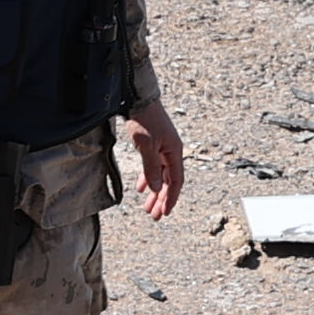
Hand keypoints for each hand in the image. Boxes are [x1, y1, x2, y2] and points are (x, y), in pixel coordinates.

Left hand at [123, 103, 183, 226]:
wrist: (138, 98)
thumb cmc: (144, 120)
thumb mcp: (146, 145)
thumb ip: (151, 168)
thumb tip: (156, 189)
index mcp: (174, 152)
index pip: (176, 181)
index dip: (171, 198)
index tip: (165, 213)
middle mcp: (171, 152)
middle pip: (168, 181)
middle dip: (162, 200)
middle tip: (155, 216)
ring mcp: (163, 148)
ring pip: (160, 176)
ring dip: (155, 192)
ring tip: (147, 207)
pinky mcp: (154, 144)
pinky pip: (153, 166)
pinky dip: (148, 178)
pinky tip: (141, 188)